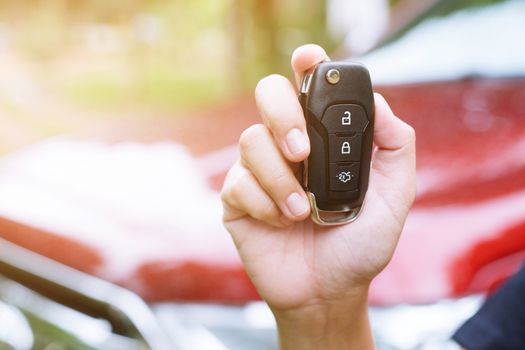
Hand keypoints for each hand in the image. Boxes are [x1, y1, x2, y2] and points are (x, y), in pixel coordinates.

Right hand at [221, 44, 415, 348]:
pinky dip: (265, 204)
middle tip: (303, 151)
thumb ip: (395, 146)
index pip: (308, 88)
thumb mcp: (395, 196)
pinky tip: (282, 222)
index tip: (309, 59)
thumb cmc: (361, 244)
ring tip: (303, 211)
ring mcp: (259, 170)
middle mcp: (287, 146)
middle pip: (269, 95)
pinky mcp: (237, 198)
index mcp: (322, 139)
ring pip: (251, 140)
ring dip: (280, 178)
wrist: (329, 290)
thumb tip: (378, 102)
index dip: (306, 66)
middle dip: (283, 115)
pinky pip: (240, 182)